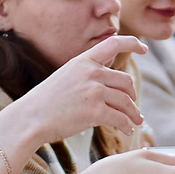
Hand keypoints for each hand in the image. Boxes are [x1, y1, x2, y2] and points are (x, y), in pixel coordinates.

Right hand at [0, 34, 146, 150]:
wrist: (30, 118)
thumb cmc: (45, 103)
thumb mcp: (65, 77)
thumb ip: (87, 76)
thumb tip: (112, 87)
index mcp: (82, 61)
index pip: (113, 43)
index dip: (133, 43)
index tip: (144, 48)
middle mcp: (91, 72)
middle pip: (126, 81)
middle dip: (132, 95)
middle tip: (133, 107)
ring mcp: (94, 91)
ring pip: (126, 101)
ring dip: (133, 114)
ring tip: (135, 121)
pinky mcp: (96, 111)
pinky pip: (120, 118)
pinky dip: (126, 126)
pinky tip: (126, 130)